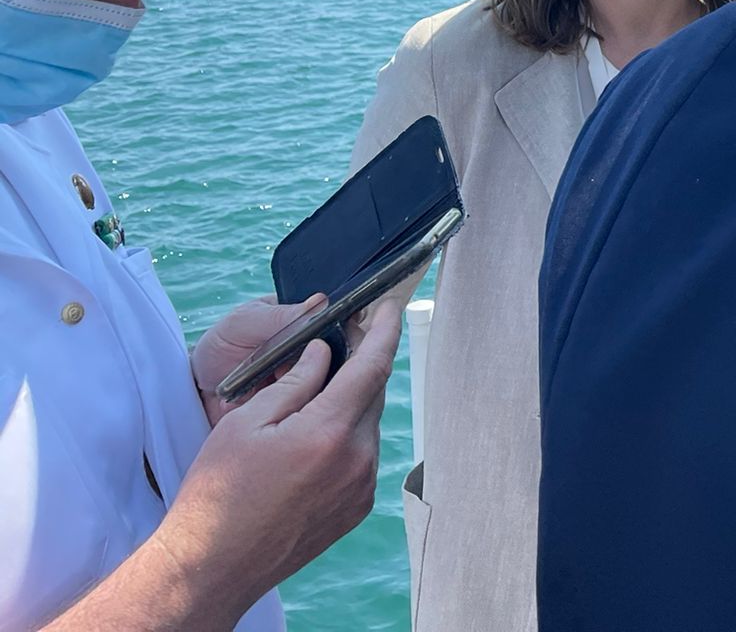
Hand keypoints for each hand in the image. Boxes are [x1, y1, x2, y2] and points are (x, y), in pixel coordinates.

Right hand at [152, 299, 400, 615]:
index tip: (387, 306)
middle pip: (373, 393)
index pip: (374, 365)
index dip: (384, 329)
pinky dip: (348, 436)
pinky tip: (314, 438)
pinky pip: (364, 455)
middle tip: (341, 341)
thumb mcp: (245, 421)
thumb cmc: (217, 493)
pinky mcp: (358, 507)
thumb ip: (294, 380)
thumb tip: (325, 351)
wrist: (212, 565)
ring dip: (351, 403)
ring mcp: (362, 487)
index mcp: (330, 432)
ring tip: (315, 396)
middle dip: (361, 364)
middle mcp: (358, 460)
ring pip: (369, 424)